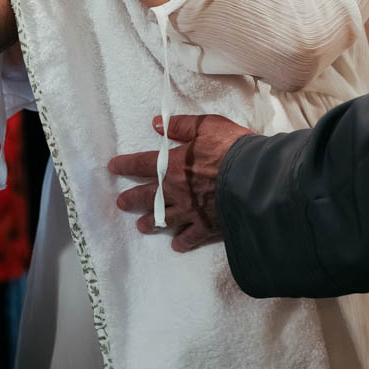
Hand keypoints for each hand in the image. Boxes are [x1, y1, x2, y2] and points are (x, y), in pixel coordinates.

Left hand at [109, 114, 253, 251]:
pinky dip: (182, 242)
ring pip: (164, 219)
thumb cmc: (231, 148)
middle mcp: (176, 191)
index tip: (113, 167)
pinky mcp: (206, 226)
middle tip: (121, 203)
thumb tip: (157, 124)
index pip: (143, 164)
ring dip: (151, 222)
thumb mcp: (207, 126)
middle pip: (147, 196)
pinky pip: (190, 238)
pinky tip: (176, 244)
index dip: (126, 165)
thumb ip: (181, 125)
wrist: (256, 178)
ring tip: (141, 226)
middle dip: (132, 199)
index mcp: (173, 165)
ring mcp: (191, 211)